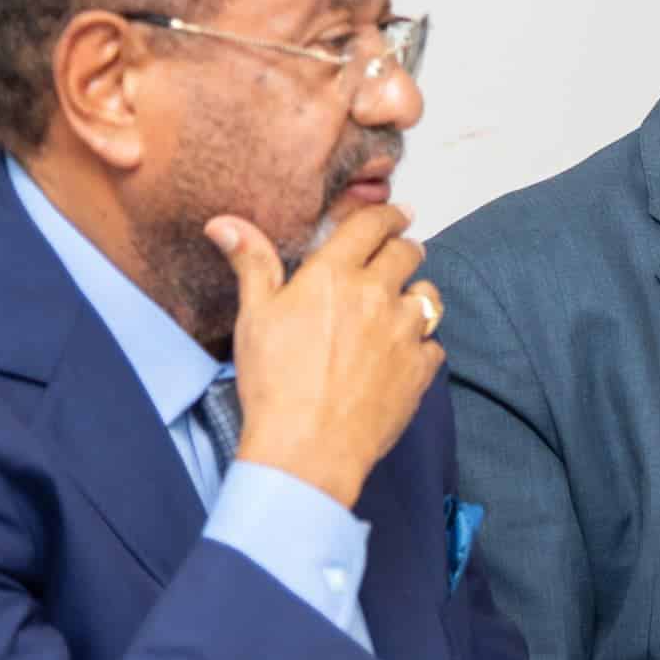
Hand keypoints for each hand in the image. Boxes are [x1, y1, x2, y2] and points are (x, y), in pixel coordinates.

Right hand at [206, 203, 441, 509]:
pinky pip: (434, 344)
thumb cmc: (274, 382)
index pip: (373, 225)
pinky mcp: (420, 369)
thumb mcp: (254, 316)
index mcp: (335, 274)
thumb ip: (252, 263)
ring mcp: (404, 331)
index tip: (397, 214)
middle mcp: (377, 294)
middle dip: (404, 249)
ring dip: (417, 295)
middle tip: (399, 255)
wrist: (307, 446)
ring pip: (428, 296)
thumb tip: (225, 223)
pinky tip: (404, 354)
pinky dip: (423, 345)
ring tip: (402, 306)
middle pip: (408, 253)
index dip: (388, 215)